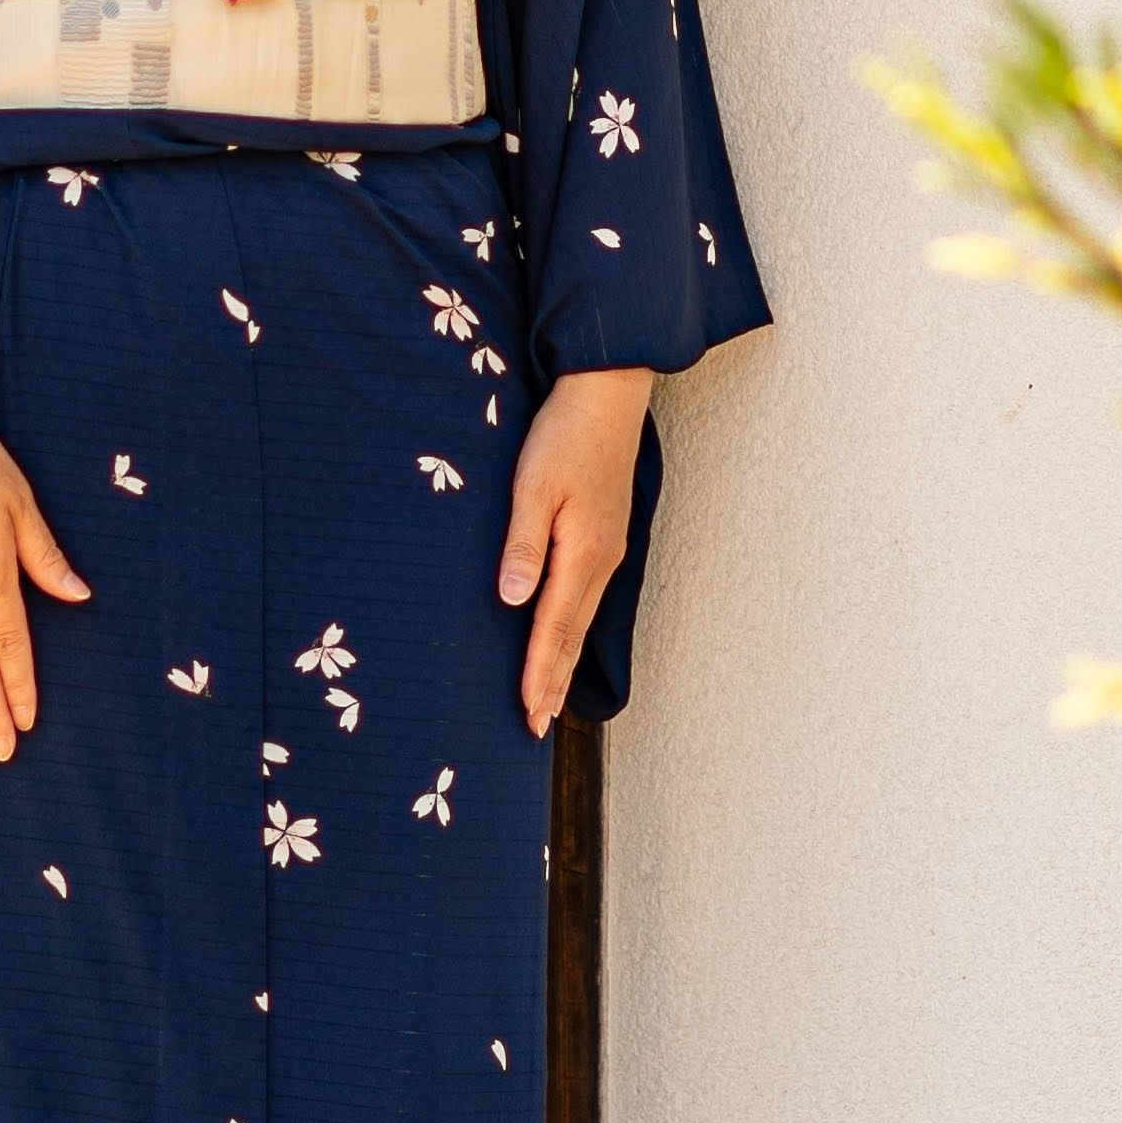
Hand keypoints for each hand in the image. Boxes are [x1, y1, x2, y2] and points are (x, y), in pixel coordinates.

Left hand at [497, 367, 650, 741]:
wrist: (606, 394)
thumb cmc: (564, 434)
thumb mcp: (533, 485)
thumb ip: (523, 544)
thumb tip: (513, 601)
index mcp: (583, 553)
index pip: (554, 628)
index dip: (539, 673)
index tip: (528, 713)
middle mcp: (601, 561)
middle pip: (573, 636)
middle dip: (554, 683)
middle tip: (537, 728)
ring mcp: (608, 550)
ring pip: (582, 621)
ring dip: (565, 662)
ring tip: (550, 699)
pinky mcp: (605, 536)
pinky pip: (587, 599)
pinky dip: (573, 631)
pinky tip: (565, 638)